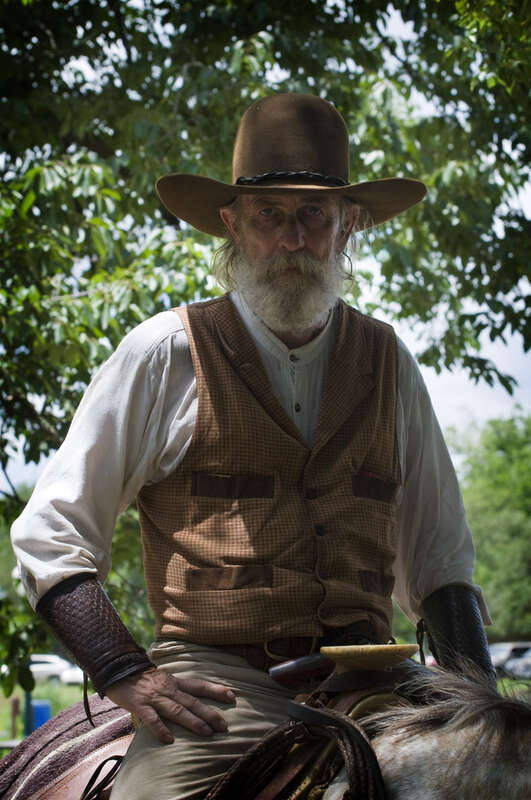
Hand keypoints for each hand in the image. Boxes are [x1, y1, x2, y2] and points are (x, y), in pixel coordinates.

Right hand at [106, 667, 235, 743]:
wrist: (117, 668)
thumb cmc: (140, 676)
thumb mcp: (162, 678)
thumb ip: (174, 687)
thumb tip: (189, 696)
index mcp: (174, 682)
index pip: (199, 685)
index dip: (216, 690)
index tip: (232, 696)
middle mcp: (168, 689)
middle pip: (193, 701)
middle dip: (210, 713)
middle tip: (224, 726)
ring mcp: (155, 697)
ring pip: (177, 710)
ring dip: (193, 721)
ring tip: (207, 732)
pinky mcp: (140, 705)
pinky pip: (152, 719)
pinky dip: (160, 729)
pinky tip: (169, 739)